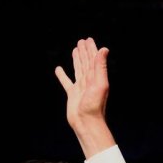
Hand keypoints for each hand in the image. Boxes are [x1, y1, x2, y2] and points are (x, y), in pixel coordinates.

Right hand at [54, 37, 115, 156]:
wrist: (86, 122)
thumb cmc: (94, 105)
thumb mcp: (100, 83)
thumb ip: (100, 66)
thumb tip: (104, 49)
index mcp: (96, 77)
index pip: (93, 59)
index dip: (91, 49)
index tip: (89, 40)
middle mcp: (89, 81)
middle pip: (86, 62)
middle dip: (84, 52)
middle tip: (81, 41)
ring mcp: (80, 87)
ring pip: (78, 69)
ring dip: (76, 60)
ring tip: (75, 50)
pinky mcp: (72, 94)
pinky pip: (66, 82)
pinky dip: (62, 75)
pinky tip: (58, 69)